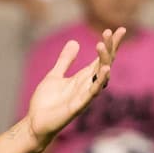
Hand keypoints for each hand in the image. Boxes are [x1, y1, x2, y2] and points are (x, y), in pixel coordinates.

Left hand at [26, 27, 125, 149]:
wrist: (35, 123)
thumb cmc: (46, 102)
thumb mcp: (54, 75)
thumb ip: (65, 61)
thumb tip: (74, 42)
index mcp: (83, 78)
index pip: (101, 58)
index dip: (110, 45)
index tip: (118, 29)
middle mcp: (87, 85)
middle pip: (104, 64)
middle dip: (110, 48)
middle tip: (112, 31)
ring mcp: (84, 96)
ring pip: (100, 77)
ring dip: (104, 61)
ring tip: (104, 45)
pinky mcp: (78, 106)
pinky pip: (92, 93)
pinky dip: (99, 81)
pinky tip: (105, 70)